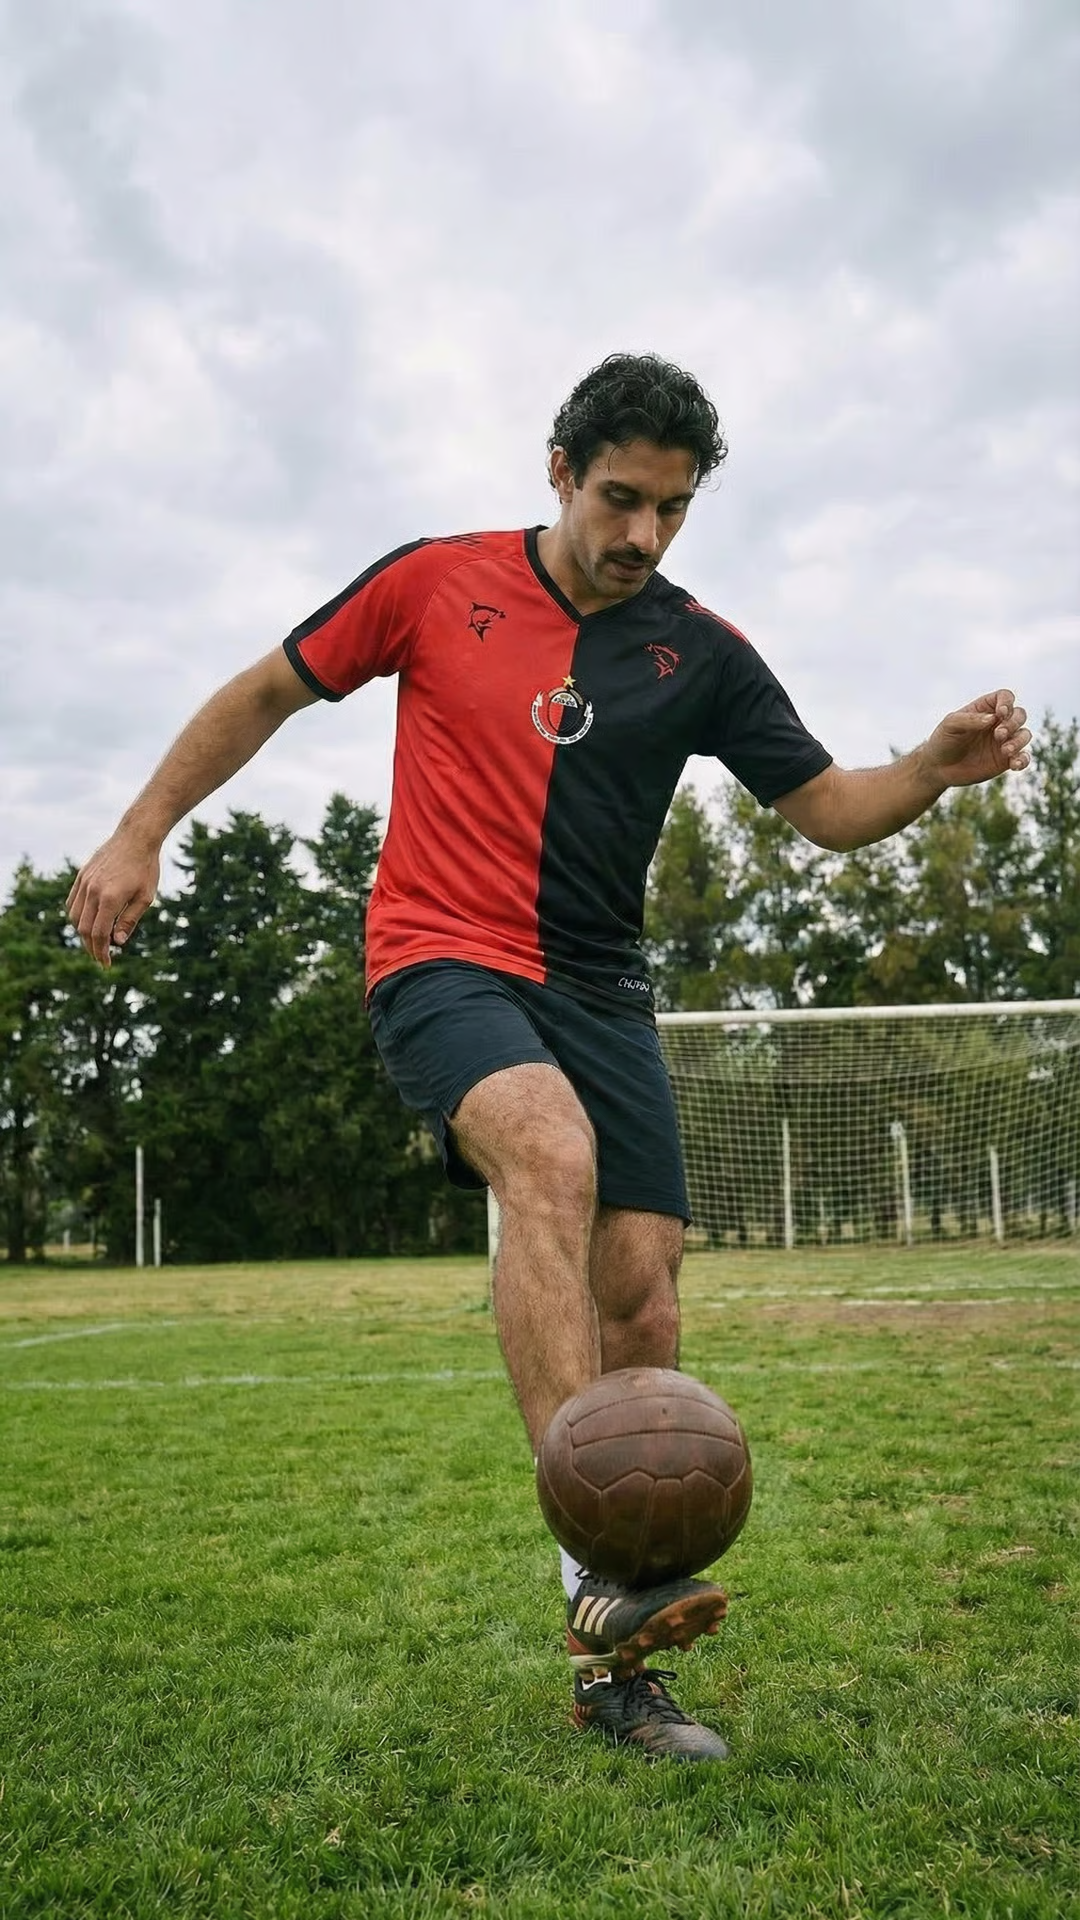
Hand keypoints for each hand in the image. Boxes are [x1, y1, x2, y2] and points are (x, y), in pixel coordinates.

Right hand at [66, 834, 160, 967]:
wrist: (136, 837)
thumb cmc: (146, 868)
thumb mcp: (145, 898)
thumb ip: (130, 920)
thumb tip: (117, 942)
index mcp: (110, 899)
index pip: (99, 934)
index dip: (101, 952)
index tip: (106, 964)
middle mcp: (93, 891)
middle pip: (84, 929)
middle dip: (92, 947)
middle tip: (101, 957)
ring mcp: (84, 883)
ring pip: (75, 916)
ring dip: (83, 933)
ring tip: (96, 942)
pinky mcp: (81, 876)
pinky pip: (72, 902)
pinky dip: (77, 916)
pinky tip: (87, 922)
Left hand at [923, 690, 1031, 788]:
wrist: (939, 768)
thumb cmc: (943, 740)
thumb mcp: (950, 725)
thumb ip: (970, 719)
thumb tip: (993, 718)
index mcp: (985, 709)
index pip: (1005, 697)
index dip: (1007, 702)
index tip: (1000, 713)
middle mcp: (998, 723)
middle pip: (1019, 714)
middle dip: (1013, 723)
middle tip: (998, 735)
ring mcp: (1004, 741)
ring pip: (1024, 735)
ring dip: (1019, 741)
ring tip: (1005, 750)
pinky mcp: (1006, 760)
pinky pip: (1023, 757)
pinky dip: (1023, 760)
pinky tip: (1015, 765)